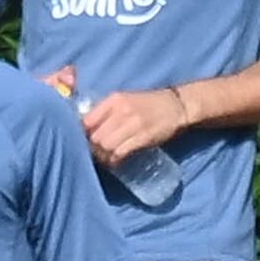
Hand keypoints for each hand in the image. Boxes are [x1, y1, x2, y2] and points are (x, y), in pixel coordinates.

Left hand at [76, 84, 191, 166]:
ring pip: (106, 145)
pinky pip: (120, 153)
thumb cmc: (149, 105)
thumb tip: (87, 129)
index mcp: (114, 99)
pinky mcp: (143, 137)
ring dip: (103, 155)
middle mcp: (121, 110)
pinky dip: (115, 160)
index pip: (87, 120)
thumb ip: (107, 112)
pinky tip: (115, 161)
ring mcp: (133, 124)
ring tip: (106, 158)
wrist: (177, 106)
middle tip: (96, 153)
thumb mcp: (126, 100)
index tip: (84, 141)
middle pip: (95, 136)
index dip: (82, 134)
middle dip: (93, 147)